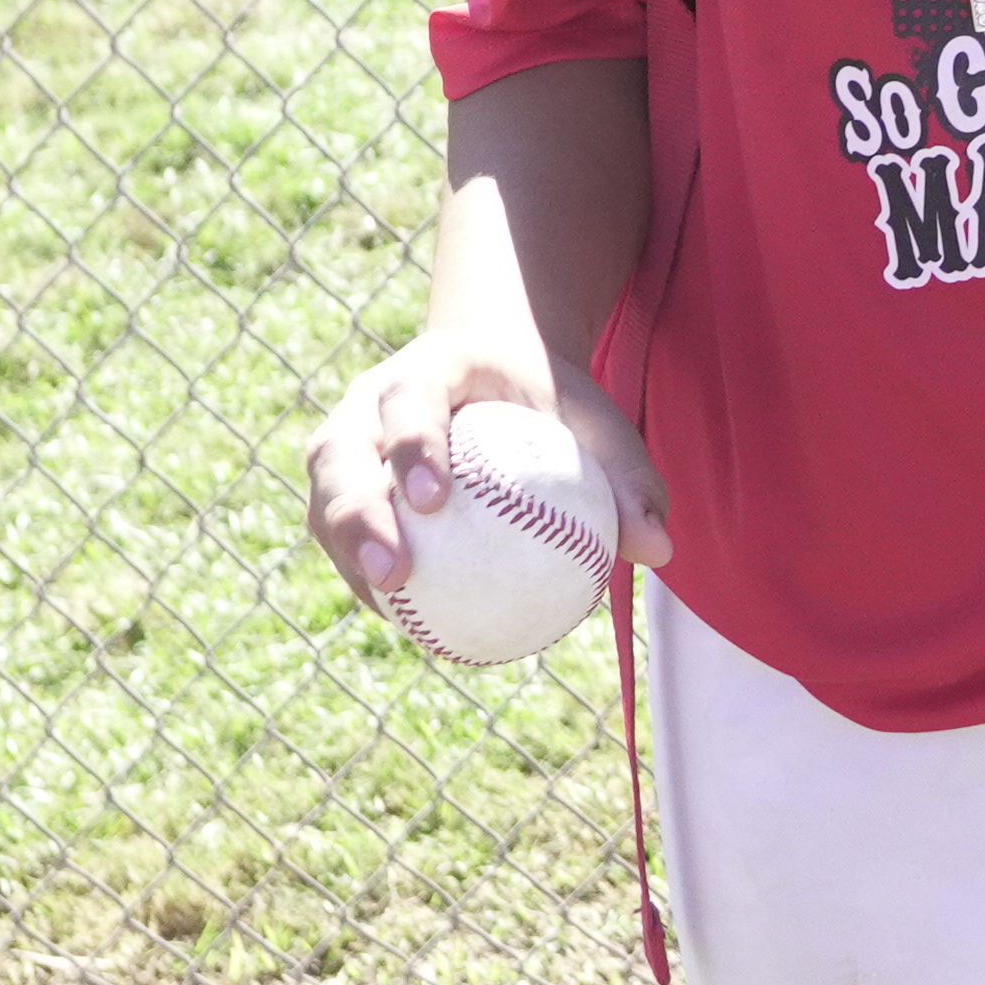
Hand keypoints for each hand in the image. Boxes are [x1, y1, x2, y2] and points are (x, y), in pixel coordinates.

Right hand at [304, 331, 672, 608]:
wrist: (498, 377)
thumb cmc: (554, 405)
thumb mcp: (600, 426)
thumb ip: (628, 480)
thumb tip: (660, 551)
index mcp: (430, 364)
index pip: (408, 397)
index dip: (411, 444)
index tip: (434, 500)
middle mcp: (369, 396)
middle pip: (340, 451)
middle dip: (356, 512)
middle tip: (395, 574)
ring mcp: (345, 438)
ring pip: (324, 496)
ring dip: (347, 553)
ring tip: (388, 607)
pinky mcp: (339, 481)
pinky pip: (337, 532)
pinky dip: (360, 572)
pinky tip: (402, 620)